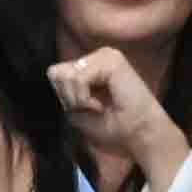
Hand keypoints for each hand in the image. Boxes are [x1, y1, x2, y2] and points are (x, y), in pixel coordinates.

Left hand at [45, 47, 183, 191]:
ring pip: (66, 76)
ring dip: (77, 100)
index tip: (85, 109)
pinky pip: (78, 79)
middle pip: (57, 72)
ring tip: (98, 107)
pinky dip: (84, 99)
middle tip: (91, 108)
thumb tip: (53, 76)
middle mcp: (98, 57)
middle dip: (69, 98)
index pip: (56, 74)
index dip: (64, 97)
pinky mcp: (111, 61)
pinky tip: (101, 105)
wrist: (139, 134)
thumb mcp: (78, 113)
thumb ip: (64, 94)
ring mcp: (105, 56)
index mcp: (91, 67)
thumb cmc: (114, 127)